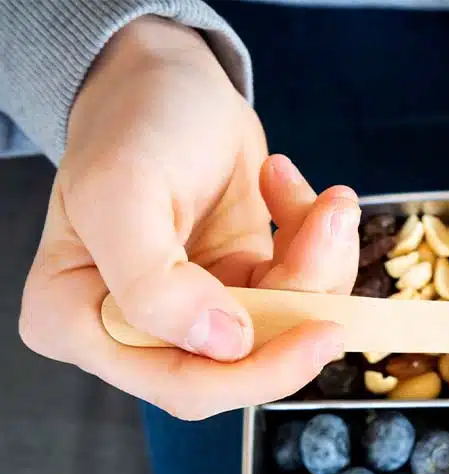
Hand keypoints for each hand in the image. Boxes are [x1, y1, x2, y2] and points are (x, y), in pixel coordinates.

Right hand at [19, 16, 361, 418]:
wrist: (168, 78)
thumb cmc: (133, 124)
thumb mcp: (124, 192)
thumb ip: (155, 285)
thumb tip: (225, 344)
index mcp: (80, 323)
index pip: (180, 384)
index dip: (259, 372)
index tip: (321, 326)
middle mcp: (136, 330)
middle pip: (248, 361)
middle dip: (305, 297)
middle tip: (333, 226)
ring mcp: (196, 310)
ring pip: (288, 323)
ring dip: (322, 259)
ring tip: (326, 198)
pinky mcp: (242, 285)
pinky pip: (301, 287)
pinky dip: (317, 239)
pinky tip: (286, 184)